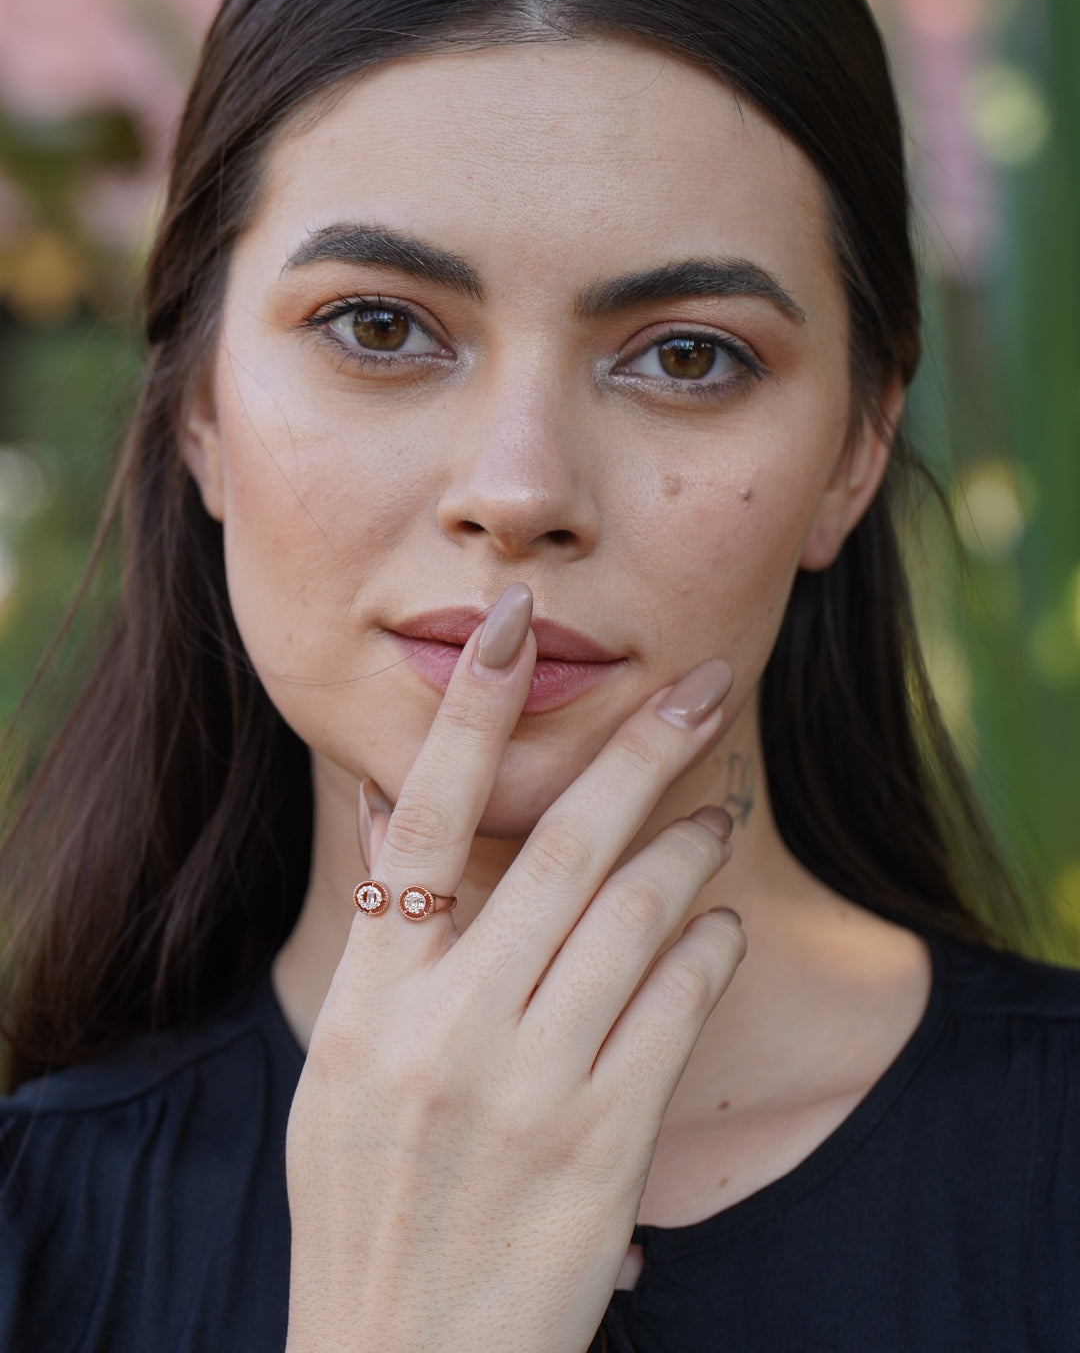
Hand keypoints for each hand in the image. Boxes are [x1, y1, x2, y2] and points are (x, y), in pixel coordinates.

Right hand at [285, 582, 743, 1352]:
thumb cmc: (367, 1206)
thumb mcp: (341, 1068)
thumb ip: (380, 939)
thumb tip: (393, 804)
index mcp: (376, 998)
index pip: (424, 818)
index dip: (469, 712)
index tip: (510, 624)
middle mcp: (452, 1026)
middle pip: (564, 849)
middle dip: (640, 750)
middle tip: (699, 685)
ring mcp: (534, 1085)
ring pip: (638, 916)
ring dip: (690, 843)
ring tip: (719, 805)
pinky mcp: (606, 1142)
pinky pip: (676, 1008)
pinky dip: (707, 946)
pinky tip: (716, 923)